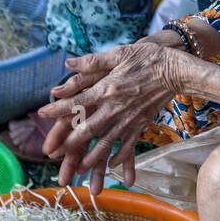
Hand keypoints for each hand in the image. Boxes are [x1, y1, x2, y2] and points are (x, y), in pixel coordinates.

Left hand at [39, 36, 185, 192]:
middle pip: (87, 129)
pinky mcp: (141, 124)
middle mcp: (114, 108)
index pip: (76, 102)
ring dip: (92, 156)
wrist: (177, 71)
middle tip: (55, 153)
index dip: (58, 109)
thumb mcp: (120, 53)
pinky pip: (128, 144)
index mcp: (106, 89)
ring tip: (80, 167)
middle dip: (69, 143)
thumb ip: (93, 61)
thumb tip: (68, 63)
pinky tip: (113, 163)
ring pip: (106, 142)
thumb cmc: (149, 58)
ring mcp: (128, 118)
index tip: (43, 114)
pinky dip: (120, 155)